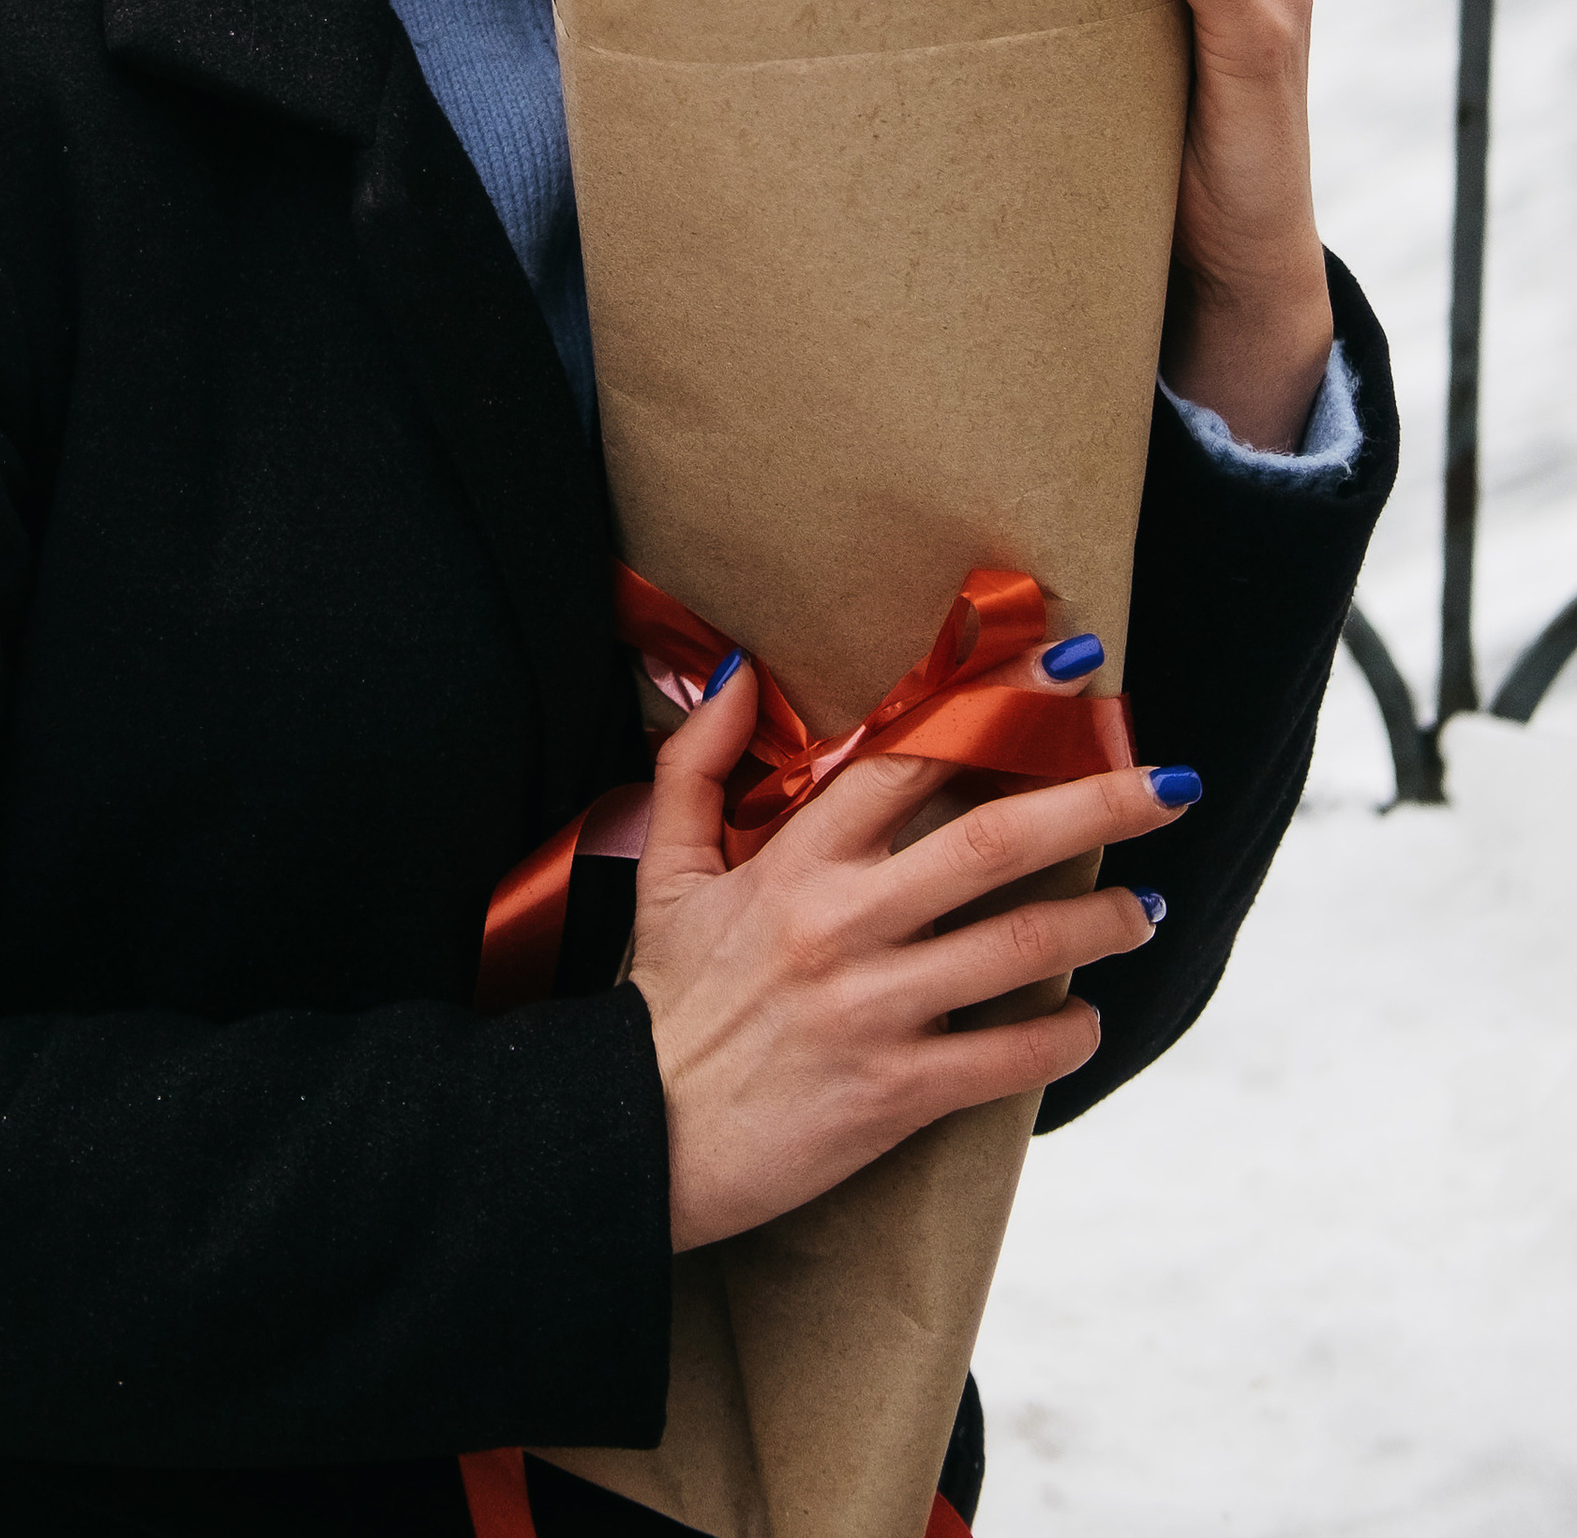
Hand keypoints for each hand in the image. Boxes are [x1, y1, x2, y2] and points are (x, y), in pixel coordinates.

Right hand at [630, 643, 1186, 1252]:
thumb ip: (694, 764)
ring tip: (1148, 910)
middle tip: (1169, 784)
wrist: (638, 1137)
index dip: (994, 704)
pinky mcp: (894, 1092)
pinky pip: (1008, 1058)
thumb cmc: (663, 999)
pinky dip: (1063, 1035)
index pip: (907, 758)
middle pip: (991, 843)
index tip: (1069, 670)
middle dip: (1095, 804)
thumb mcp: (665, 871)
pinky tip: (1088, 1020)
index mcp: (793, 861)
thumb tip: (732, 672)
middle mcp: (842, 924)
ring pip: (1019, 949)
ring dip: (1102, 924)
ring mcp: (875, 1010)